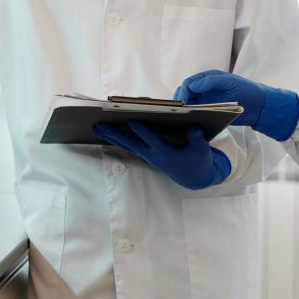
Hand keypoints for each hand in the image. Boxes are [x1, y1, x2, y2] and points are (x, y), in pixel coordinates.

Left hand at [92, 122, 230, 189]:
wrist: (194, 177)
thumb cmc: (198, 161)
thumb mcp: (202, 150)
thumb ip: (197, 139)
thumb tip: (194, 127)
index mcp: (166, 153)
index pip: (152, 140)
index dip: (142, 131)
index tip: (132, 121)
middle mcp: (153, 155)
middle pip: (131, 143)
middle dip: (114, 134)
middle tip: (99, 125)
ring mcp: (148, 156)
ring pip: (126, 145)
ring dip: (111, 137)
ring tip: (96, 128)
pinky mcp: (147, 154)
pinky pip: (129, 146)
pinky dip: (118, 139)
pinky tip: (107, 133)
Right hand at [173, 70, 298, 140]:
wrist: (261, 107)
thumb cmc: (247, 90)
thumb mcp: (230, 83)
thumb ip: (211, 82)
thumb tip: (192, 86)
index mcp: (208, 78)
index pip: (189, 83)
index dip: (183, 91)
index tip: (181, 102)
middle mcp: (204, 89)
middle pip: (185, 93)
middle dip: (179, 101)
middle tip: (177, 111)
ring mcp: (206, 100)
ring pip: (189, 104)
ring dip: (183, 109)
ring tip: (179, 118)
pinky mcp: (210, 111)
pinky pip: (197, 113)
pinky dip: (191, 117)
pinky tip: (188, 122)